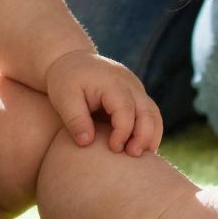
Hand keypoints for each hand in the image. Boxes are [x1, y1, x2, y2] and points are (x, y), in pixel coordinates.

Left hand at [43, 50, 160, 154]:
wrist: (71, 61)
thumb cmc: (65, 81)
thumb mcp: (64, 98)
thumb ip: (75, 119)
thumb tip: (86, 142)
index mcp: (111, 82)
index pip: (125, 109)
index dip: (123, 131)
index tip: (114, 149)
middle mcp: (129, 83)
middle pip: (147, 110)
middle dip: (144, 135)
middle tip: (133, 156)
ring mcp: (135, 88)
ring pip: (153, 113)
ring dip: (151, 135)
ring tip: (143, 156)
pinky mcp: (136, 95)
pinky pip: (150, 114)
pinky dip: (150, 131)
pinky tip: (142, 149)